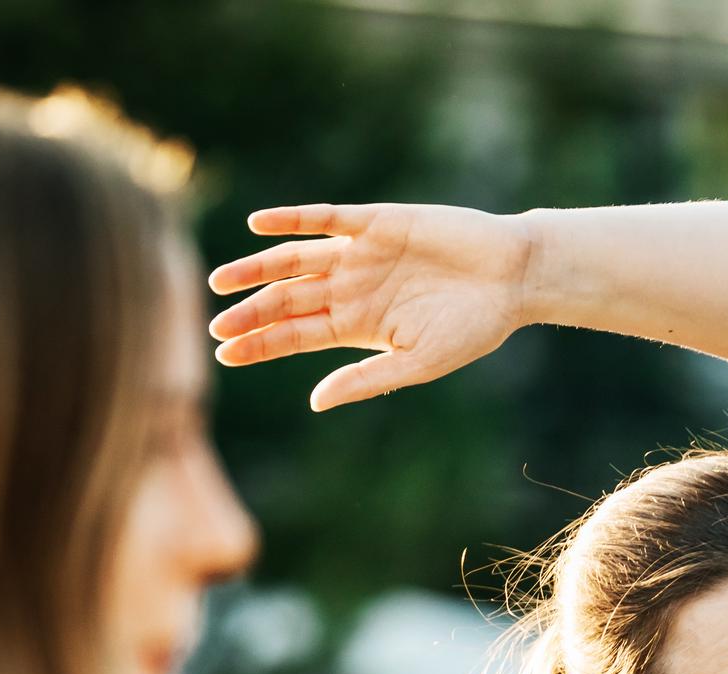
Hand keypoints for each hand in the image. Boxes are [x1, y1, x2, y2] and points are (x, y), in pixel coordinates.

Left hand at [208, 203, 534, 410]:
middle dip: (250, 313)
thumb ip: (365, 379)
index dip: (259, 343)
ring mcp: (360, 254)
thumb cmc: (474, 327)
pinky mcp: (376, 222)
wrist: (513, 278)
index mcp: (357, 326)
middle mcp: (350, 288)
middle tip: (214, 325)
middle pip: (286, 299)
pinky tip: (259, 226)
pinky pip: (325, 219)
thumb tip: (315, 401)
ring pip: (294, 259)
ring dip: (257, 268)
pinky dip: (292, 220)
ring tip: (221, 281)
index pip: (295, 335)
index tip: (224, 353)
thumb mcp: (418, 363)